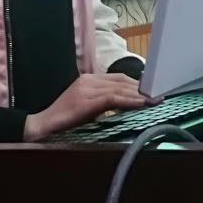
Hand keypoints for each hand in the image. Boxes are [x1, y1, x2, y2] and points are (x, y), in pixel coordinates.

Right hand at [23, 74, 147, 140]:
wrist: (44, 124)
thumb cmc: (65, 119)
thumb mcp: (88, 108)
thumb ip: (103, 102)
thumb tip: (124, 105)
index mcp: (89, 79)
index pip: (118, 78)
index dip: (136, 84)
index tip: (151, 90)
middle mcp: (89, 80)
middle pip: (122, 81)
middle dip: (142, 88)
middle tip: (159, 94)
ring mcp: (87, 88)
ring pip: (120, 88)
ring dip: (140, 95)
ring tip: (155, 99)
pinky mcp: (86, 100)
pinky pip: (112, 98)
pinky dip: (129, 101)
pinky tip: (140, 104)